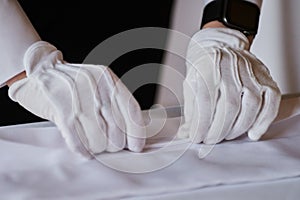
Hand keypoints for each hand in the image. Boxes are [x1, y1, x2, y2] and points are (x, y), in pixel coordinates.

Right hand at [8, 41, 144, 157]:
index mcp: (109, 80)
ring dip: (98, 148)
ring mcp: (78, 99)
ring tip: (95, 144)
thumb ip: (114, 101)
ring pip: (98, 139)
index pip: (131, 110)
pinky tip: (85, 151)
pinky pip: (78, 140)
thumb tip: (130, 132)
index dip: (136, 133)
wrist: (43, 70)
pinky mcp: (61, 110)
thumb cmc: (75, 82)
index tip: (135, 146)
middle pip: (117, 129)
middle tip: (110, 144)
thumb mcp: (99, 82)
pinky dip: (83, 150)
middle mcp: (96, 88)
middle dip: (115, 144)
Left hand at [178, 28, 280, 143]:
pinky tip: (253, 133)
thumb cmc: (205, 68)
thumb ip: (190, 109)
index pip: (205, 101)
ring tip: (226, 136)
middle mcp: (231, 67)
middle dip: (218, 130)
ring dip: (238, 128)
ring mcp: (251, 72)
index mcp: (209, 66)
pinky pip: (271, 102)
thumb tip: (185, 133)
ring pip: (251, 105)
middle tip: (210, 140)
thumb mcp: (190, 84)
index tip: (197, 137)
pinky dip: (263, 121)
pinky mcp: (266, 78)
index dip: (201, 124)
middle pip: (229, 105)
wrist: (221, 47)